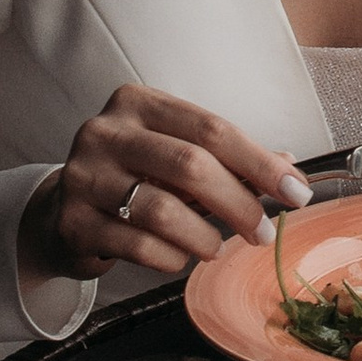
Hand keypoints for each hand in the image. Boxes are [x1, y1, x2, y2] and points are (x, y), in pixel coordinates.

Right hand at [17, 84, 312, 288]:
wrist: (64, 212)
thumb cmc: (135, 178)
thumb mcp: (178, 156)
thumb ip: (229, 159)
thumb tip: (290, 168)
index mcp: (137, 103)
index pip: (212, 129)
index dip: (260, 163)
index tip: (297, 193)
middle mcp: (104, 132)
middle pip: (191, 166)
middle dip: (239, 204)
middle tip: (264, 233)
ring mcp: (83, 177)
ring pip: (163, 210)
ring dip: (205, 237)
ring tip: (216, 247)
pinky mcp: (73, 223)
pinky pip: (140, 246)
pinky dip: (172, 257)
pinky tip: (179, 256)